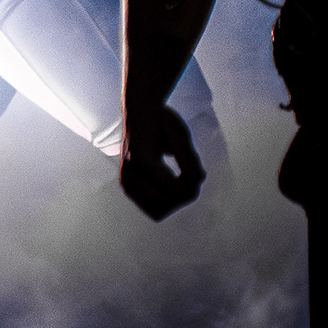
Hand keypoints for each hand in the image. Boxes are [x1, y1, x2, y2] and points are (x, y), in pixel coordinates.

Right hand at [118, 101, 206, 219]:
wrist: (138, 115)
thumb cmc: (160, 121)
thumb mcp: (179, 131)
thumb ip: (189, 156)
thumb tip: (200, 179)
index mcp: (140, 159)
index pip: (172, 188)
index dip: (192, 182)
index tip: (197, 167)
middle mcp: (129, 175)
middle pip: (167, 203)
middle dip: (186, 192)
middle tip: (194, 173)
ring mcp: (127, 185)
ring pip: (160, 212)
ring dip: (178, 201)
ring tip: (184, 180)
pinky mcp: (130, 190)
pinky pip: (155, 210)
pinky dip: (169, 202)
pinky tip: (174, 184)